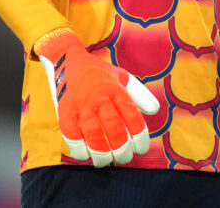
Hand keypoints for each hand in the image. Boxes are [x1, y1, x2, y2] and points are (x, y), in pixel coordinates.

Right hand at [37, 29, 159, 166]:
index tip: (140, 149)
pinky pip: (71, 135)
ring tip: (107, 161)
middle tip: (124, 158)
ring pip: (94, 135)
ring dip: (102, 153)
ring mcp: (81, 105)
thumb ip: (139, 93)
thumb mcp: (122, 76)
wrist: (68, 59)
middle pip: (114, 129)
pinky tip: (85, 155)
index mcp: (116, 89)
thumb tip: (155, 110)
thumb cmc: (99, 73)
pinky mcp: (64, 111)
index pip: (132, 117)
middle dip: (122, 149)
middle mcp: (100, 97)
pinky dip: (79, 149)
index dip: (139, 137)